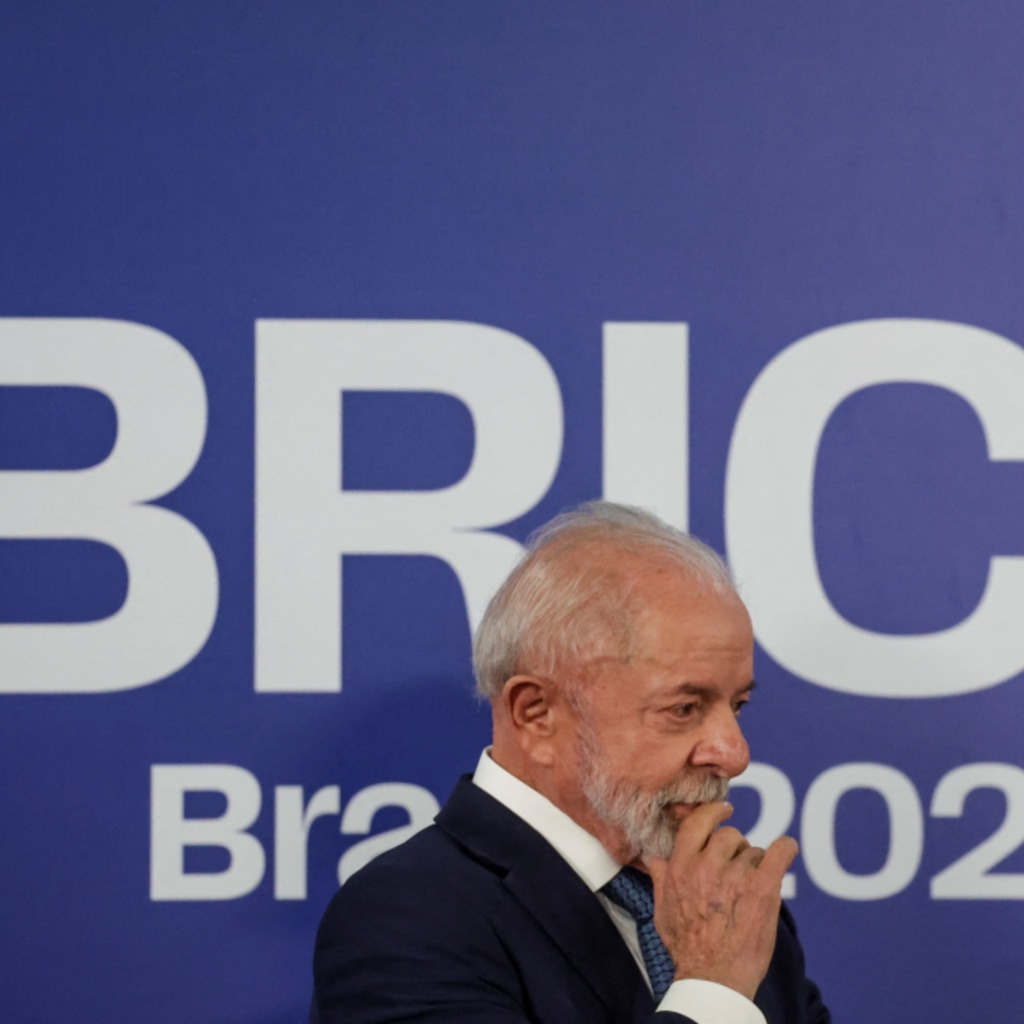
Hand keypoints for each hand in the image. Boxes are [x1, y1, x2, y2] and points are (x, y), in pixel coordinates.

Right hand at [642, 801, 797, 1000]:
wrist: (714, 977)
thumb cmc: (686, 946)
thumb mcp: (663, 909)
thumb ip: (660, 877)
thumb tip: (651, 855)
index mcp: (681, 866)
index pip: (697, 823)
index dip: (713, 812)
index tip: (724, 810)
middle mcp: (707, 865)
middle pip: (729, 835)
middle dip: (735, 849)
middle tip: (737, 870)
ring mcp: (736, 875)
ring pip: (754, 851)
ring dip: (756, 864)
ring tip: (751, 889)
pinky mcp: (763, 888)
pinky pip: (779, 852)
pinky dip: (785, 849)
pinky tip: (786, 849)